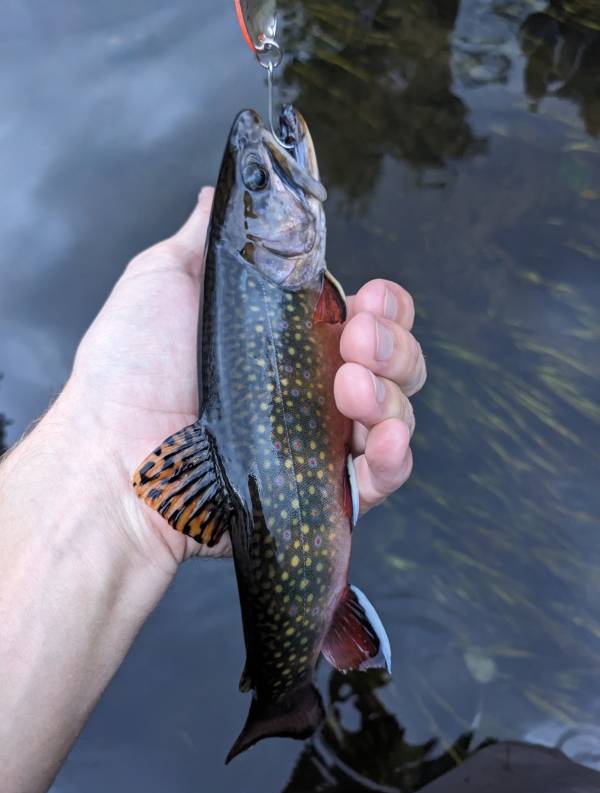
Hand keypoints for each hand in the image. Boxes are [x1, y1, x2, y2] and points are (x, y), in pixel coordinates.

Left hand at [60, 188, 425, 566]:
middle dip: (393, 344)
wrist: (111, 453)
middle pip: (393, 362)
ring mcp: (318, 441)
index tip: (367, 296)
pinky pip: (382, 477)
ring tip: (351, 387)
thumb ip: (209, 236)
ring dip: (392, 394)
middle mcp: (312, 388)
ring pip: (397, 413)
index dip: (383, 305)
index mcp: (290, 338)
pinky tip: (382, 439)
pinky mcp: (317, 490)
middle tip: (356, 339)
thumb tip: (221, 190)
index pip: (365, 316)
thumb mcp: (164, 279)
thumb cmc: (130, 368)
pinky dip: (395, 457)